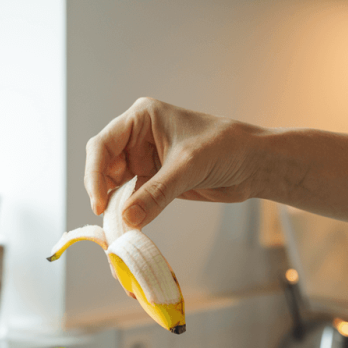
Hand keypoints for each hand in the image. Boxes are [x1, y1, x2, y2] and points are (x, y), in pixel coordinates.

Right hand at [84, 97, 266, 228]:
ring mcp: (145, 160)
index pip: (103, 145)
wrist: (252, 164)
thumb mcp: (188, 168)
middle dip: (103, 193)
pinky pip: (132, 199)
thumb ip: (156, 193)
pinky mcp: (155, 181)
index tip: (99, 203)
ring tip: (117, 228)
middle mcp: (138, 138)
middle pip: (104, 167)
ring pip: (115, 185)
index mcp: (141, 118)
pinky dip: (129, 214)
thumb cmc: (225, 148)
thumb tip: (127, 220)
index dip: (95, 174)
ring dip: (115, 207)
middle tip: (108, 220)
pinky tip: (129, 227)